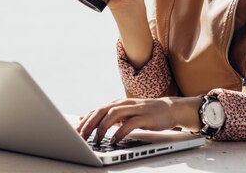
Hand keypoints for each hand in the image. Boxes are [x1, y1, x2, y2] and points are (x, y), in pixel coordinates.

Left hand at [76, 96, 201, 144]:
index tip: (75, 131)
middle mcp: (124, 104)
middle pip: (101, 111)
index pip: (96, 110)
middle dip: (89, 124)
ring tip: (96, 140)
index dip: (85, 121)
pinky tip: (114, 140)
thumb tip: (88, 120)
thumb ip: (109, 117)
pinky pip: (130, 124)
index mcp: (117, 103)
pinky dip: (120, 132)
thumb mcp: (125, 114)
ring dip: (102, 127)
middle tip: (81, 136)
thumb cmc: (146, 113)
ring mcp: (134, 109)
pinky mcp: (145, 117)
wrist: (170, 109)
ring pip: (113, 114)